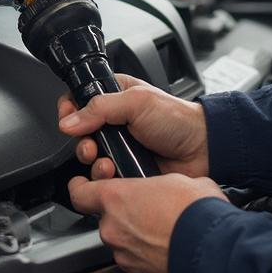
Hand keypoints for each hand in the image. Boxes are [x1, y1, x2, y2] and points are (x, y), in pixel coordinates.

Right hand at [57, 75, 208, 180]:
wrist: (203, 149)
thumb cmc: (178, 119)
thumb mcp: (136, 102)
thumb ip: (99, 108)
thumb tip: (69, 121)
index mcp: (115, 95)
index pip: (79, 98)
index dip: (70, 109)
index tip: (68, 118)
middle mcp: (114, 120)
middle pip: (81, 132)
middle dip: (81, 142)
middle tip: (90, 146)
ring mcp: (120, 145)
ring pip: (91, 157)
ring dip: (92, 162)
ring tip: (104, 162)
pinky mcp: (126, 168)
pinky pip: (105, 176)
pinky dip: (105, 177)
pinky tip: (114, 173)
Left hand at [68, 172, 227, 272]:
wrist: (213, 250)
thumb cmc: (196, 211)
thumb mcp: (179, 179)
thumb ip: (160, 183)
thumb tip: (169, 187)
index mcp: (116, 198)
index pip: (79, 193)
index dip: (80, 187)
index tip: (82, 184)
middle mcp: (113, 227)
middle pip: (105, 218)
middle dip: (122, 214)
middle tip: (145, 209)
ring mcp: (124, 254)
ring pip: (121, 241)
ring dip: (135, 236)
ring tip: (161, 230)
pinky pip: (135, 261)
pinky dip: (145, 256)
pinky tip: (166, 248)